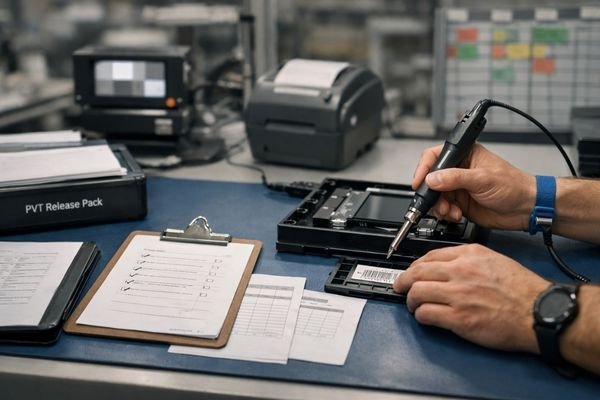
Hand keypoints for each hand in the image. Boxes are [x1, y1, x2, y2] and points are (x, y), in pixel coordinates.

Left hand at [393, 244, 548, 352]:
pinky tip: (424, 316)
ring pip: (416, 291)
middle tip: (400, 285)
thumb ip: (469, 261)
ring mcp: (458, 295)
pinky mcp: (458, 317)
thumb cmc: (523, 291)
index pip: (430, 255)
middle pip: (418, 272)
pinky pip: (426, 313)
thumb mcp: (495, 261)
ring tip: (412, 304)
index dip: (416, 265)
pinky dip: (420, 315)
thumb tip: (448, 266)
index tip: (412, 271)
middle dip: (404, 280)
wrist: (539, 313)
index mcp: (470, 255)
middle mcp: (460, 272)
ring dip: (410, 300)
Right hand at [413, 143, 534, 230]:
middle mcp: (459, 170)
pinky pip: (443, 209)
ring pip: (435, 197)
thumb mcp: (482, 179)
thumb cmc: (514, 186)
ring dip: (439, 206)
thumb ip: (455, 178)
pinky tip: (457, 215)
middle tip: (437, 202)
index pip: (435, 156)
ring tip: (451, 211)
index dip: (423, 169)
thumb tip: (432, 178)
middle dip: (432, 194)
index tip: (419, 183)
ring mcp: (458, 188)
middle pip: (431, 179)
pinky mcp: (460, 204)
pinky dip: (446, 214)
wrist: (526, 209)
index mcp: (465, 154)